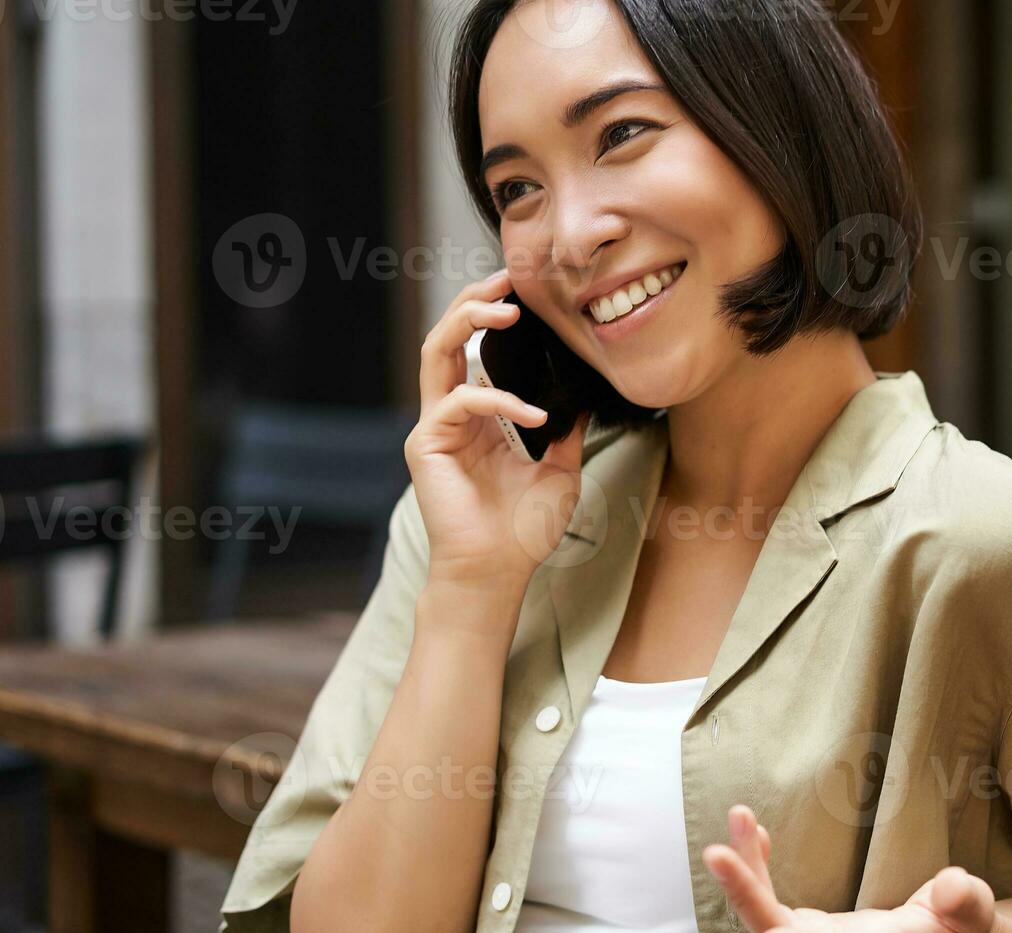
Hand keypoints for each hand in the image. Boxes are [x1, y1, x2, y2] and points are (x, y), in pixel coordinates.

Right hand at [407, 269, 589, 588]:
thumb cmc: (523, 530)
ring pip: (436, 352)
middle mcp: (451, 415)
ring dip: (468, 323)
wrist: (498, 572)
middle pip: (446, 336)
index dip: (493, 315)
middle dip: (475, 301)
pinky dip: (499, 401)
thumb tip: (585, 396)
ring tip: (506, 312)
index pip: (475, 349)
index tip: (525, 292)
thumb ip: (567, 429)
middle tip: (508, 279)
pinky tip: (534, 415)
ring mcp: (435, 427)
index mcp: (478, 417)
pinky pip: (460, 402)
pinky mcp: (426, 444)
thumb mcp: (561, 469)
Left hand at [703, 806, 999, 932]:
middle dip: (746, 895)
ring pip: (766, 915)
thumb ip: (965, 901)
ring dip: (744, 871)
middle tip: (718, 852)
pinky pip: (770, 902)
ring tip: (739, 818)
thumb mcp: (974, 912)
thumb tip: (953, 885)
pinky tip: (752, 834)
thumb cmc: (959, 927)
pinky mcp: (810, 927)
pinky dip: (755, 868)